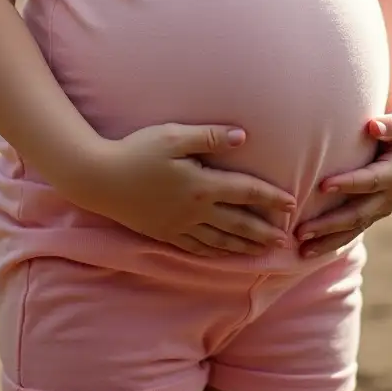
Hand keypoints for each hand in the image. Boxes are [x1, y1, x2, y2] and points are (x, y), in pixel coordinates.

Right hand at [82, 123, 296, 257]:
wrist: (100, 178)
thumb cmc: (137, 151)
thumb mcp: (173, 136)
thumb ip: (209, 136)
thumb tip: (243, 137)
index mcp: (201, 185)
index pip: (244, 192)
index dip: (270, 198)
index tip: (291, 204)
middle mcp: (194, 210)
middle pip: (237, 223)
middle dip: (264, 231)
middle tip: (286, 240)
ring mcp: (179, 225)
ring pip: (220, 240)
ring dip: (244, 246)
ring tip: (262, 252)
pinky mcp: (165, 233)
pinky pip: (197, 247)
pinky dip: (215, 252)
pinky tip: (223, 254)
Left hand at [295, 110, 391, 258]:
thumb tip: (373, 126)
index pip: (370, 181)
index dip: (348, 184)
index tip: (322, 185)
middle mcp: (390, 196)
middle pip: (357, 214)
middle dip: (329, 224)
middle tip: (301, 231)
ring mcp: (382, 208)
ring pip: (354, 229)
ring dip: (328, 241)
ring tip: (301, 251)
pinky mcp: (374, 212)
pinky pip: (353, 230)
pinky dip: (332, 241)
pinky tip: (311, 250)